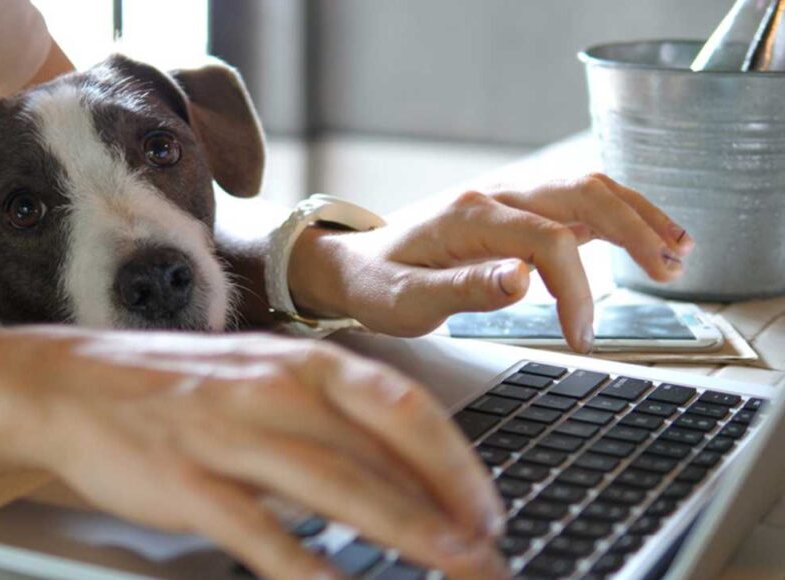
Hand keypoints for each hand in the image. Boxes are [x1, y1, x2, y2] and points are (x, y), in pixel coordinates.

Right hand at [7, 328, 508, 579]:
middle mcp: (274, 390)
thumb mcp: (260, 380)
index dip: (455, 460)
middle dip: (447, 505)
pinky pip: (261, 532)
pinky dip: (308, 569)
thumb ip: (326, 418)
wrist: (71, 384)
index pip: (402, 405)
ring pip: (336, 485)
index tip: (486, 506)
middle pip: (381, 449)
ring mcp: (229, 434)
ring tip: (450, 565)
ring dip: (404, 530)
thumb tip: (399, 469)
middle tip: (487, 552)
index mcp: (299, 362)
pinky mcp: (187, 481)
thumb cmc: (177, 386)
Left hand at [289, 173, 693, 351]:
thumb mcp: (406, 302)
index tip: (581, 336)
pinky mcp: (514, 212)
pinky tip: (645, 237)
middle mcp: (494, 197)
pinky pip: (574, 201)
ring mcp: (507, 199)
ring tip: (677, 251)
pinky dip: (616, 215)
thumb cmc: (377, 285)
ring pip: (585, 188)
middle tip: (669, 272)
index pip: (548, 240)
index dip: (575, 289)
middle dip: (633, 230)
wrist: (354, 263)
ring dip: (635, 214)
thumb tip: (523, 281)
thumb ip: (463, 290)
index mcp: (469, 218)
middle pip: (581, 193)